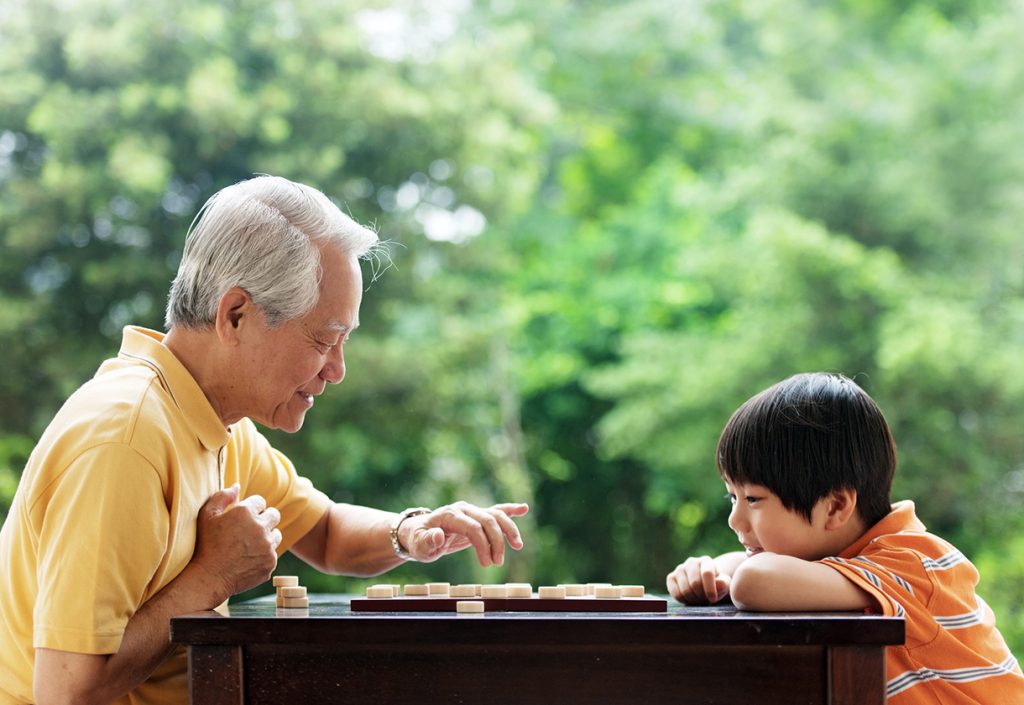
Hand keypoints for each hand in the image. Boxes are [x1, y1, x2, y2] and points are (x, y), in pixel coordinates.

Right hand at [190, 484, 281, 601]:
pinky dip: (264, 555)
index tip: (242, 518)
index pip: (260, 501)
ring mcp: (268, 546)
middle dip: (265, 519)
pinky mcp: (270, 562)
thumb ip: (222, 496)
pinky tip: (248, 559)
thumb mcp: (207, 516)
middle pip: (274, 515)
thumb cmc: (206, 545)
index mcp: (246, 512)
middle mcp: (261, 527)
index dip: (251, 508)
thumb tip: (237, 485)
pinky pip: (273, 554)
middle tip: (250, 529)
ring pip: (276, 535)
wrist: (209, 578)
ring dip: (266, 537)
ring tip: (249, 545)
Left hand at [399, 501, 528, 566]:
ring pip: (496, 515)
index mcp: (450, 514)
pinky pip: (496, 511)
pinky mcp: (477, 516)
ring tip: (518, 547)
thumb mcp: (418, 546)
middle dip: (497, 542)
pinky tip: (524, 509)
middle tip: (498, 563)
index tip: (487, 564)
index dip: (483, 545)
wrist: (417, 533)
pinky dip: (510, 510)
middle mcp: (463, 509)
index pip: (473, 527)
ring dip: (509, 530)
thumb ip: (427, 541)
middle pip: (488, 521)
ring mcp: (471, 511)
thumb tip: (438, 535)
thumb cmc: (418, 540)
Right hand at [666, 555, 731, 604]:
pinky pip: (675, 593)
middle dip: (701, 596)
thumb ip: (724, 584)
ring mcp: (680, 569)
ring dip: (693, 599)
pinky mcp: (671, 577)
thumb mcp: (724, 585)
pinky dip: (683, 600)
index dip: (710, 588)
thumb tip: (719, 583)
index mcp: (706, 561)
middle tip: (705, 599)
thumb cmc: (716, 585)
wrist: (704, 585)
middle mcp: (691, 562)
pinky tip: (689, 598)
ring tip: (699, 598)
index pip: (707, 573)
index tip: (713, 599)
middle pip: (695, 583)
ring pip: (685, 590)